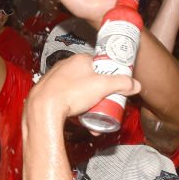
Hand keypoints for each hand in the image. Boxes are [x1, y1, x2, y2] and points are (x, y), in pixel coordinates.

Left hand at [27, 53, 141, 119]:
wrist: (43, 109)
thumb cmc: (70, 93)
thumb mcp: (103, 86)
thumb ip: (121, 84)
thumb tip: (135, 85)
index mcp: (78, 60)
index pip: (99, 63)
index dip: (109, 74)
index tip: (115, 85)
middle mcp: (65, 67)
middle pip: (89, 80)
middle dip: (99, 95)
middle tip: (106, 105)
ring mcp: (55, 80)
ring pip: (77, 92)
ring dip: (88, 105)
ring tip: (93, 118)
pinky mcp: (48, 94)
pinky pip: (66, 100)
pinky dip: (74, 109)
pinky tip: (79, 120)